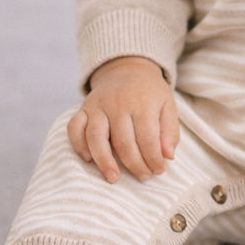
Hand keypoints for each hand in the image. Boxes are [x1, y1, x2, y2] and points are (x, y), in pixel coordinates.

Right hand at [67, 56, 179, 183]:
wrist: (126, 68)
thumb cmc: (149, 92)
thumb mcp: (167, 104)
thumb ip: (170, 130)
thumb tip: (168, 156)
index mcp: (142, 103)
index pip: (147, 136)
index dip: (153, 158)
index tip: (159, 171)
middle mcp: (118, 104)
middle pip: (123, 140)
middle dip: (134, 163)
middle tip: (143, 177)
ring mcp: (98, 105)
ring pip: (96, 135)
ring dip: (104, 160)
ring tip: (113, 177)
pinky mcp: (83, 108)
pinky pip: (74, 127)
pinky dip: (78, 144)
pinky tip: (88, 159)